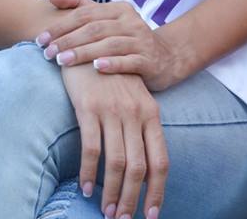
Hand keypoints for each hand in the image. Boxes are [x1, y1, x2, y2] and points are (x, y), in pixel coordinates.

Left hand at [36, 0, 177, 90]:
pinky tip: (97, 68)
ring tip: (62, 62)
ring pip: (109, 44)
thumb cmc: (127, 39)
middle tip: (46, 53)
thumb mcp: (106, 20)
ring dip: (83, 52)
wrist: (166, 58)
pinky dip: (113, 63)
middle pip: (94, 29)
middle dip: (67, 41)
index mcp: (118, 9)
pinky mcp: (149, 60)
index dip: (61, 26)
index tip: (40, 40)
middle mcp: (131, 20)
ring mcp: (141, 40)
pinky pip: (130, 61)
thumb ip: (79, 5)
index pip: (84, 14)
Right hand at [61, 62, 167, 218]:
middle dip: (132, 200)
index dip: (157, 191)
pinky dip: (88, 173)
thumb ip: (141, 128)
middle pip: (138, 168)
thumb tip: (144, 168)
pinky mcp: (88, 108)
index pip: (160, 160)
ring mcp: (112, 110)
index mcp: (151, 113)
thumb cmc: (111, 77)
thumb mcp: (134, 99)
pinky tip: (85, 187)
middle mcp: (135, 113)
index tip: (152, 214)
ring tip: (106, 212)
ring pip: (116, 163)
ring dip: (111, 193)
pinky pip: (90, 149)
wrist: (86, 45)